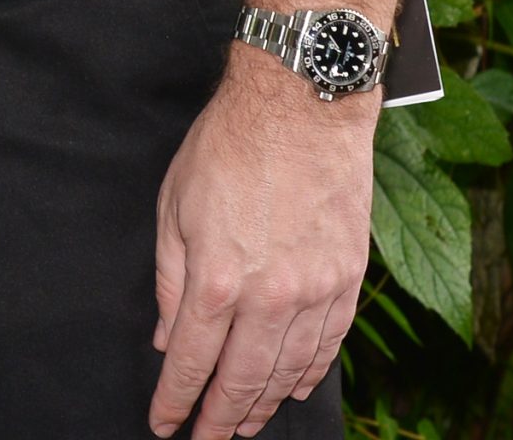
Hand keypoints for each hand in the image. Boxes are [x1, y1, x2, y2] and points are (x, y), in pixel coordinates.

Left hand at [150, 49, 376, 438]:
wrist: (302, 105)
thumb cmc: (229, 144)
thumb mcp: (175, 203)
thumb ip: (171, 279)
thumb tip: (169, 339)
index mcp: (217, 277)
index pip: (192, 362)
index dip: (176, 400)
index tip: (164, 423)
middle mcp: (269, 296)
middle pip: (242, 380)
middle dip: (220, 419)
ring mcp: (315, 292)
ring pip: (287, 373)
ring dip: (262, 406)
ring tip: (244, 426)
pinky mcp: (347, 280)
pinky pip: (327, 346)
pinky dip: (308, 375)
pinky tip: (292, 389)